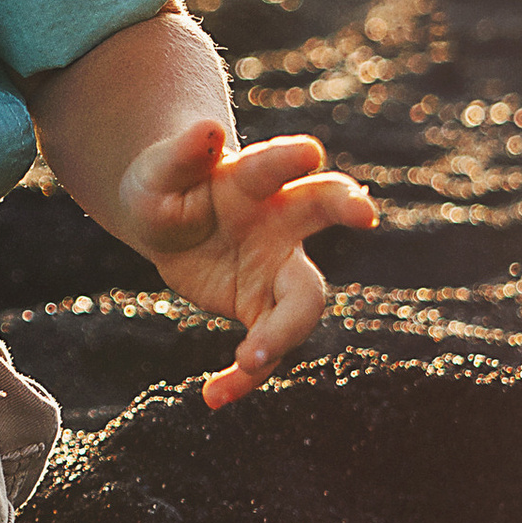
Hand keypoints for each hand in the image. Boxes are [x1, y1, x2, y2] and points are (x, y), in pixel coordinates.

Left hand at [117, 120, 376, 409]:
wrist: (165, 222)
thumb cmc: (165, 186)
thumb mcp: (158, 173)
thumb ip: (182, 154)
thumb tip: (206, 126)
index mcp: (253, 180)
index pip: (275, 165)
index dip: (291, 157)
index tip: (309, 151)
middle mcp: (280, 219)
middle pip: (322, 212)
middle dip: (346, 206)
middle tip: (364, 211)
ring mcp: (278, 266)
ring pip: (303, 300)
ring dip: (282, 331)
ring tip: (246, 359)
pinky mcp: (263, 308)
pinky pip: (265, 347)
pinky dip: (243, 376)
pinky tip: (213, 396)